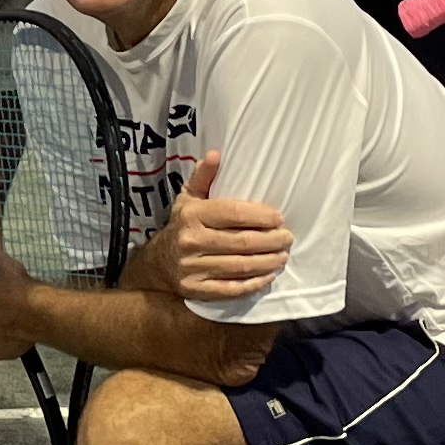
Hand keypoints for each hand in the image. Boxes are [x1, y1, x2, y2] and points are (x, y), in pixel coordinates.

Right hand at [124, 149, 289, 304]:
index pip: (233, 213)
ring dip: (267, 262)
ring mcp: (193, 268)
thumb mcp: (188, 198)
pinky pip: (232, 289)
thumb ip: (203, 177)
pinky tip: (268, 276)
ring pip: (240, 266)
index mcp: (192, 215)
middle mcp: (191, 241)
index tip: (279, 218)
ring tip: (282, 256)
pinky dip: (254, 284)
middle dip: (271, 241)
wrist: (157, 263)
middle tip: (287, 239)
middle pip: (242, 242)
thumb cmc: (182, 225)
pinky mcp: (196, 290)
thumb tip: (215, 154)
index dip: (261, 216)